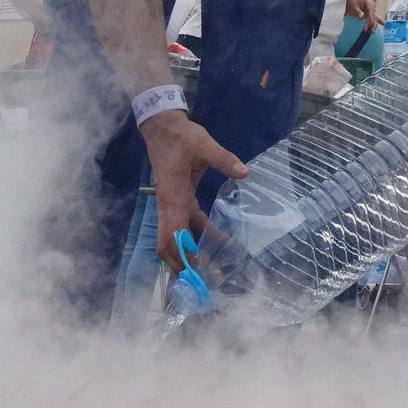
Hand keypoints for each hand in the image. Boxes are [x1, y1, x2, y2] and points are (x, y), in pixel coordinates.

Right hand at [139, 112, 248, 265]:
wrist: (163, 127)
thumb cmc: (181, 137)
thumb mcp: (204, 144)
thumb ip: (223, 159)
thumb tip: (244, 172)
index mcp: (173, 198)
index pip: (172, 236)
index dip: (182, 256)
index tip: (197, 272)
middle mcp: (169, 207)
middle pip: (169, 245)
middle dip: (184, 265)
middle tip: (207, 281)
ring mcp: (172, 205)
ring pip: (178, 238)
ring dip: (193, 253)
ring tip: (217, 268)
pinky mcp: (179, 200)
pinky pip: (186, 225)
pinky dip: (199, 236)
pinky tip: (219, 242)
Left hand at [343, 0, 379, 30]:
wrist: (349, 4)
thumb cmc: (351, 4)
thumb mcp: (354, 8)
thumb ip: (358, 12)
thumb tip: (361, 16)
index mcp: (368, 1)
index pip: (371, 10)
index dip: (372, 17)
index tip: (372, 23)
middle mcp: (372, 4)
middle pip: (374, 15)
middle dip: (373, 22)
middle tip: (372, 30)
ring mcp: (372, 9)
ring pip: (374, 18)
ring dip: (373, 24)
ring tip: (373, 31)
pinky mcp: (371, 14)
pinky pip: (373, 19)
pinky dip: (373, 23)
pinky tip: (382, 24)